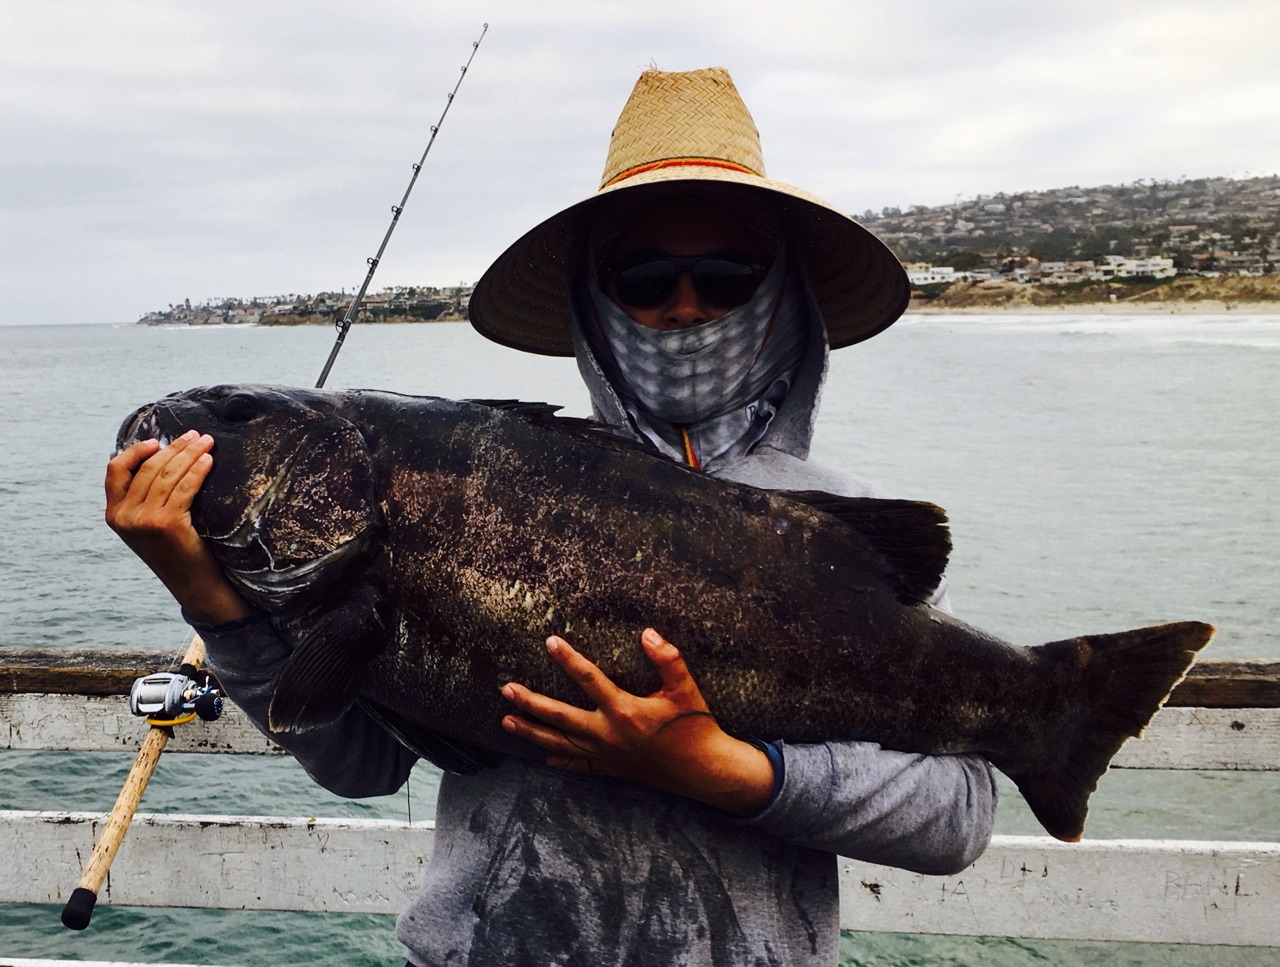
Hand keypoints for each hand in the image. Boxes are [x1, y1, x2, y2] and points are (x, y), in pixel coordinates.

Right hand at [105, 430, 250, 624]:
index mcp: (114, 514)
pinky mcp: (167, 523)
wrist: (192, 583)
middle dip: (174, 447)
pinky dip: (198, 470)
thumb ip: (143, 498)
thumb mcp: (147, 524)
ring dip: (190, 453)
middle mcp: (124, 516)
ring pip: (168, 474)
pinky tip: (209, 461)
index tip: (158, 441)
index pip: (115, 470)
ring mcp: (144, 520)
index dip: (135, 451)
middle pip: (148, 467)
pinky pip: (185, 486)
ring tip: (207, 442)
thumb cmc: (175, 549)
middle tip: (195, 434)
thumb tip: (162, 455)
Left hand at [500, 628, 775, 815]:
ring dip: (532, 732)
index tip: (550, 642)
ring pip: (561, 743)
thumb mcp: (686, 688)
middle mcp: (609, 735)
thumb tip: (647, 633)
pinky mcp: (612, 770)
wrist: (706, 771)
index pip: (589, 679)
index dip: (568, 659)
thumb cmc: (697, 727)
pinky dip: (559, 760)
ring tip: (506, 722)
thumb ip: (668, 659)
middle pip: (560, 717)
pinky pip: (578, 766)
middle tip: (506, 689)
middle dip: (530, 703)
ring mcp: (607, 756)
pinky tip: (544, 756)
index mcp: (625, 711)